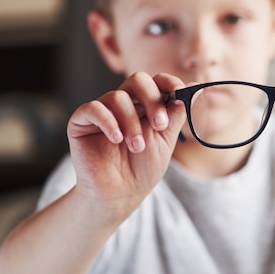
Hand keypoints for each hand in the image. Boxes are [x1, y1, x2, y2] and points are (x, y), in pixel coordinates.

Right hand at [67, 72, 185, 209]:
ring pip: (118, 97)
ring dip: (132, 123)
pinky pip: (94, 108)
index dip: (168, 82)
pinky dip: (108, 121)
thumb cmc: (143, 169)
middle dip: (152, 100)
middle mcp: (125, 104)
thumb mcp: (165, 142)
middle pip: (137, 80)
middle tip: (160, 125)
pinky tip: (116, 138)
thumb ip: (175, 116)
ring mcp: (103, 111)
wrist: (120, 193)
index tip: (180, 91)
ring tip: (137, 147)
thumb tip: (191, 90)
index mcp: (146, 106)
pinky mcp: (82, 121)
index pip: (156, 82)